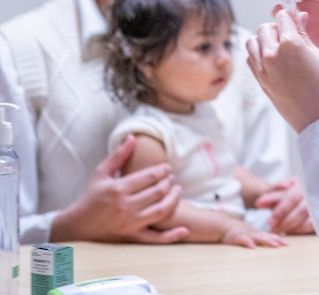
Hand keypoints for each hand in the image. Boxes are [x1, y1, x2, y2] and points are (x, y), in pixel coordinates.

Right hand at [51, 135, 188, 242]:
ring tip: (177, 191)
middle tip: (172, 178)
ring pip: (161, 210)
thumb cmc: (91, 197)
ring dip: (174, 199)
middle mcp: (125, 206)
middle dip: (169, 182)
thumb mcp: (101, 174)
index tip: (167, 168)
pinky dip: (171, 236)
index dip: (162, 170)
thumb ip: (118, 156)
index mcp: (118, 189)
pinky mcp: (132, 236)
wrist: (77, 225)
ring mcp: (130, 223)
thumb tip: (132, 138)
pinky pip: (155, 238)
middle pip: (158, 191)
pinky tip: (184, 230)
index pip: (149, 177)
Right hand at [221, 219, 287, 248]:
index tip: (287, 244)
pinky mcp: (236, 237)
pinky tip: (253, 247)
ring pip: (258, 237)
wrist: (223, 225)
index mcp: (257, 233)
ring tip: (275, 245)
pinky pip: (243, 240)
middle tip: (285, 244)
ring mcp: (246, 234)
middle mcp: (253, 233)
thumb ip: (260, 238)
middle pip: (267, 236)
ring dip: (266, 241)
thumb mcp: (251, 234)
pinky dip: (248, 243)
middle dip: (276, 240)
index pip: (270, 236)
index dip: (279, 239)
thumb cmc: (238, 232)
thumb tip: (273, 243)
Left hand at [246, 8, 318, 132]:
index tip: (295, 18)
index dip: (290, 16)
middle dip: (276, 27)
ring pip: (253, 42)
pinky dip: (258, 55)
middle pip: (265, 28)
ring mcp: (263, 69)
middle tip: (289, 34)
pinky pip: (251, 59)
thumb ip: (304, 35)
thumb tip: (299, 18)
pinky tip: (274, 61)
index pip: (283, 18)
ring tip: (279, 48)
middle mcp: (272, 54)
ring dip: (264, 40)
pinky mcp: (260, 82)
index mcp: (290, 44)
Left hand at [255, 177, 313, 234]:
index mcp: (303, 183)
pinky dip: (301, 230)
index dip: (281, 210)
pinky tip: (291, 232)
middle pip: (302, 209)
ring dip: (293, 227)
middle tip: (273, 229)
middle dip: (286, 221)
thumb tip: (259, 203)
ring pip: (309, 219)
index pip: (292, 197)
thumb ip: (271, 197)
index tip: (270, 222)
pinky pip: (314, 225)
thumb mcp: (281, 192)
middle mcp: (314, 192)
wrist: (306, 195)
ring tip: (279, 231)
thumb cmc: (292, 193)